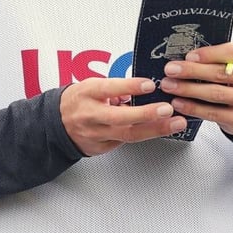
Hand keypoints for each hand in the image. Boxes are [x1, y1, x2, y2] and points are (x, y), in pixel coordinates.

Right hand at [60, 77, 184, 155]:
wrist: (56, 125)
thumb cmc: (80, 100)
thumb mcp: (93, 86)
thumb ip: (116, 88)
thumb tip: (145, 87)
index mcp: (87, 94)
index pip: (109, 88)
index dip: (130, 86)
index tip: (149, 84)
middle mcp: (91, 115)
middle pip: (120, 118)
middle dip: (147, 114)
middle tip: (168, 109)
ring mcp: (96, 134)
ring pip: (128, 135)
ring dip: (156, 129)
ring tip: (176, 123)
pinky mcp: (102, 147)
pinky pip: (127, 141)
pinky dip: (146, 135)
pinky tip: (163, 129)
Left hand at [159, 43, 232, 136]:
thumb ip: (216, 58)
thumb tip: (185, 58)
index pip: (232, 52)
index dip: (208, 54)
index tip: (188, 56)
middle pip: (221, 73)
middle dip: (191, 71)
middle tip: (171, 70)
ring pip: (215, 94)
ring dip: (188, 90)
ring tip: (171, 86)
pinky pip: (214, 113)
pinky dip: (193, 108)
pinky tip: (180, 103)